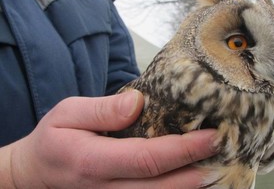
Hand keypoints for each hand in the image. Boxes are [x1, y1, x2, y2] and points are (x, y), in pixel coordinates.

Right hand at [0, 91, 216, 188]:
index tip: (211, 137)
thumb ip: (102, 110)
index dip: (183, 150)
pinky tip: (194, 179)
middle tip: (226, 154)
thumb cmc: (53, 140)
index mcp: (94, 162)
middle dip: (197, 173)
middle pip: (161, 188)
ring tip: (220, 168)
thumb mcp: (68, 113)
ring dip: (191, 187)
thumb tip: (138, 104)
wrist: (37, 174)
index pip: (147, 160)